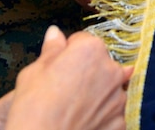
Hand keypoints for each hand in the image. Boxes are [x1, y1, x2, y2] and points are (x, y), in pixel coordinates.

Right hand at [5, 27, 131, 129]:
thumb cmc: (34, 108)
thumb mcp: (34, 72)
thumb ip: (51, 49)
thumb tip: (55, 33)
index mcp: (90, 50)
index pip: (82, 40)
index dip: (67, 53)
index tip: (57, 66)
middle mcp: (111, 70)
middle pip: (99, 62)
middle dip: (85, 70)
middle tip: (63, 87)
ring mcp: (118, 98)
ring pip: (108, 87)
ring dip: (96, 92)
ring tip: (73, 107)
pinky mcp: (120, 122)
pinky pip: (111, 111)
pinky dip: (101, 114)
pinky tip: (83, 120)